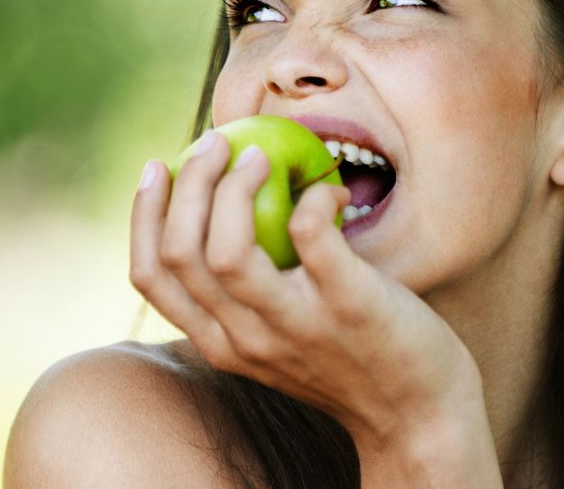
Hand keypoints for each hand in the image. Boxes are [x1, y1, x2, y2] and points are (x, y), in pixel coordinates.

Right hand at [130, 131, 502, 485]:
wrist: (420, 419)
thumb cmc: (347, 363)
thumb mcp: (274, 341)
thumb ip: (242, 298)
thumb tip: (218, 212)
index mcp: (218, 343)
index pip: (148, 275)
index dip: (143, 214)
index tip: (158, 168)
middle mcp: (244, 339)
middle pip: (179, 253)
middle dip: (186, 184)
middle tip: (215, 144)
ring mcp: (294, 325)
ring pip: (226, 252)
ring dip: (233, 188)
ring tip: (259, 156)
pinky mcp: (347, 305)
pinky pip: (310, 234)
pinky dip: (312, 198)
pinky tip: (330, 192)